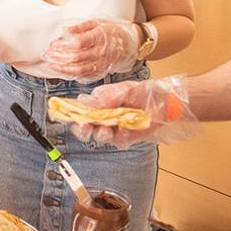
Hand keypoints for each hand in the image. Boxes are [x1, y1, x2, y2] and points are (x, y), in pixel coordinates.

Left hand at [42, 18, 140, 78]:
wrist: (131, 43)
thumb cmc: (113, 30)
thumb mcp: (99, 22)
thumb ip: (82, 26)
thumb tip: (67, 30)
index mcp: (100, 37)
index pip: (79, 44)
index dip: (64, 45)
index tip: (53, 44)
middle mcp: (101, 52)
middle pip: (77, 58)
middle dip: (59, 57)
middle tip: (47, 55)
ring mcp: (102, 64)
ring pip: (79, 70)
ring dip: (62, 68)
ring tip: (51, 64)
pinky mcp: (101, 71)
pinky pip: (85, 76)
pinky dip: (72, 74)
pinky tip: (62, 71)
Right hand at [60, 75, 194, 147]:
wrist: (165, 102)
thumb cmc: (142, 92)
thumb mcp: (123, 89)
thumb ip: (106, 97)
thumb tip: (88, 104)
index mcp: (97, 104)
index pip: (78, 111)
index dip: (68, 115)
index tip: (65, 117)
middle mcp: (102, 118)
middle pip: (84, 128)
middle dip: (82, 129)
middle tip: (86, 126)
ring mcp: (114, 129)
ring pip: (99, 137)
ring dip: (101, 134)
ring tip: (108, 129)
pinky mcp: (126, 138)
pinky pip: (118, 141)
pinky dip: (120, 137)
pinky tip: (126, 130)